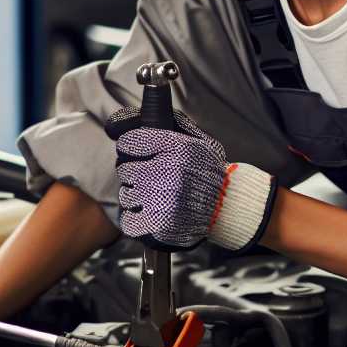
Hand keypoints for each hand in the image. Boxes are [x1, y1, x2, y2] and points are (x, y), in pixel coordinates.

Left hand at [104, 108, 277, 251]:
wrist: (227, 205)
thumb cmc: (207, 169)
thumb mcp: (196, 138)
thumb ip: (166, 122)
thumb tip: (119, 122)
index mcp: (176, 147)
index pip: (128, 142)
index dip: (131, 147)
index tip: (138, 152)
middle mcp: (168, 172)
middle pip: (124, 169)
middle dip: (135, 172)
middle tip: (152, 177)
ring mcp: (163, 200)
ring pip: (126, 195)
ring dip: (136, 196)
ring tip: (156, 196)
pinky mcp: (160, 224)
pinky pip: (129, 221)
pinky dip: (136, 219)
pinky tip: (151, 214)